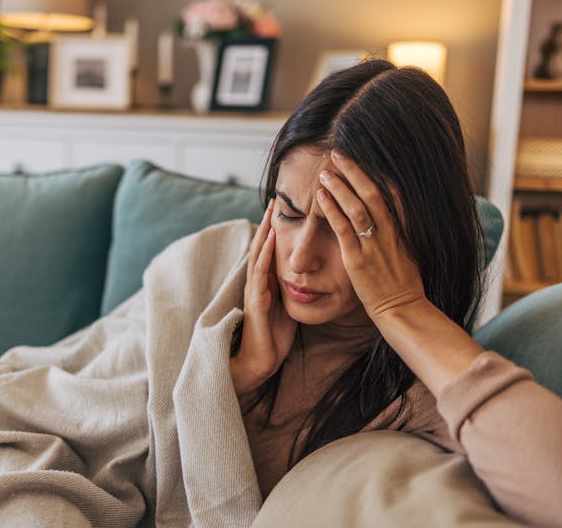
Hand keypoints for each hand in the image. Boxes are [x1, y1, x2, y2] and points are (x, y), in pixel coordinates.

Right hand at [231, 198, 297, 395]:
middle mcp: (257, 282)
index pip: (270, 250)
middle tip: (274, 198)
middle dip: (267, 223)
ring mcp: (254, 291)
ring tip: (271, 211)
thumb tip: (306, 278)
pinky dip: (266, 254)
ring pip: (259, 254)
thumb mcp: (287, 308)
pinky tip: (272, 240)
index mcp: (265, 283)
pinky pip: (260, 274)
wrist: (261, 362)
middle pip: (262, 246)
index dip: (275, 229)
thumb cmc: (274, 337)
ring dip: (265, 231)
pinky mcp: (257, 302)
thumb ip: (291, 290)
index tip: (284, 209)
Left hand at [316, 151, 426, 320]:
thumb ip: (399, 235)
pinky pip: (343, 229)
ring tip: (326, 172)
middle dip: (355, 172)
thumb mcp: (408, 254)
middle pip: (372, 194)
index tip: (365, 158)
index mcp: (402, 231)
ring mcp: (373, 246)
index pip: (392, 194)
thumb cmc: (403, 286)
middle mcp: (389, 234)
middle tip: (339, 154)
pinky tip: (322, 196)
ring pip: (356, 207)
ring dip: (340, 187)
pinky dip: (332, 210)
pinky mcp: (357, 260)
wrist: (403, 310)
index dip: (377, 174)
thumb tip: (395, 220)